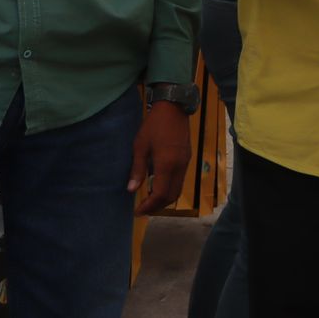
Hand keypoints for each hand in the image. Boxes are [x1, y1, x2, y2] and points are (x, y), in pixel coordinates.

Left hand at [129, 99, 191, 214]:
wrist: (174, 108)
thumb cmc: (153, 126)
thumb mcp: (140, 147)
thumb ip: (137, 169)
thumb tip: (131, 190)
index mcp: (167, 165)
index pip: (161, 194)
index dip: (149, 206)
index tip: (137, 211)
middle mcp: (179, 166)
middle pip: (172, 195)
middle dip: (158, 206)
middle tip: (143, 208)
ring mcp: (185, 162)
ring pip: (178, 188)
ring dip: (164, 198)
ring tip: (149, 199)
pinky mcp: (187, 158)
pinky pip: (180, 179)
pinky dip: (169, 187)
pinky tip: (158, 184)